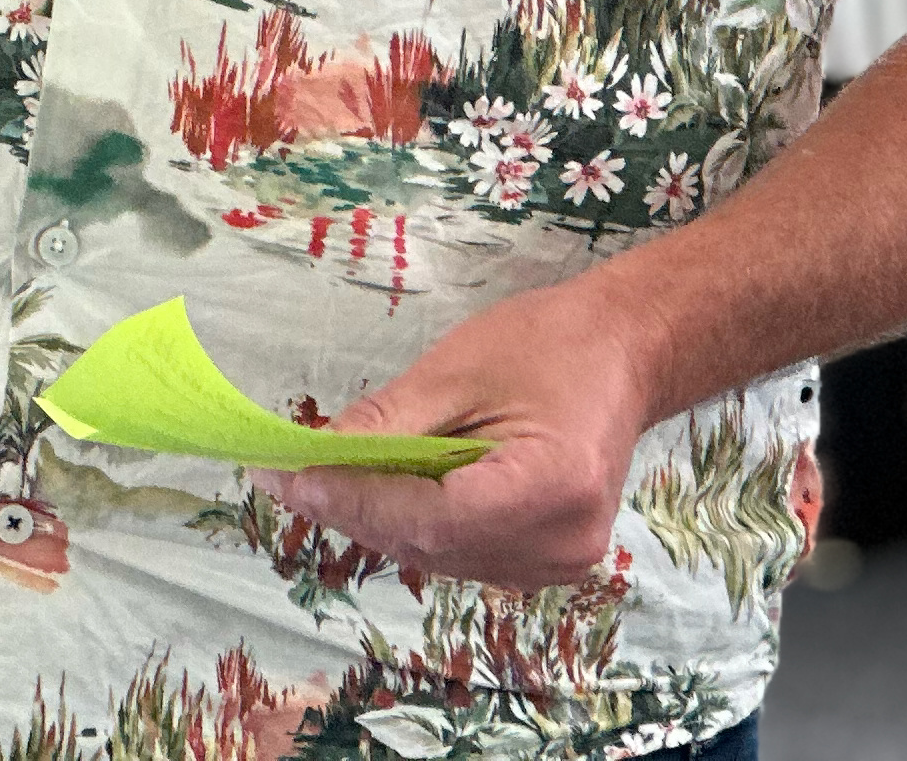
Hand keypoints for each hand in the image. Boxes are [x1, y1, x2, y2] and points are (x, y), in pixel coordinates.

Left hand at [248, 279, 654, 592]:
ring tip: (318, 478)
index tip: (285, 476)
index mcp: (551, 489)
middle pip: (428, 543)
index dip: (353, 500)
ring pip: (437, 555)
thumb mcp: (458, 369)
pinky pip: (459, 552)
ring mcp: (558, 563)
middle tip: (282, 475)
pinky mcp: (545, 561)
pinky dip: (412, 524)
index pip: (430, 517)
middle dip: (352, 508)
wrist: (624, 354)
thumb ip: (387, 422)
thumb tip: (313, 455)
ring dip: (376, 519)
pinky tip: (376, 490)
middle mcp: (560, 544)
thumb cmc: (550, 344)